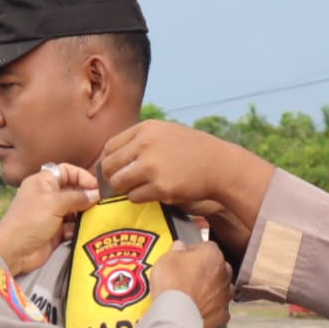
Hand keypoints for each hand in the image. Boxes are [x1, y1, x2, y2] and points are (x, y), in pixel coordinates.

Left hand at [0, 164, 100, 275]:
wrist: (14, 251)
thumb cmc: (30, 221)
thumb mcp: (55, 203)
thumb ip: (78, 197)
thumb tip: (96, 194)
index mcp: (43, 182)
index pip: (66, 171)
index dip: (82, 176)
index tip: (95, 187)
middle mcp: (47, 196)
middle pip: (73, 190)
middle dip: (87, 196)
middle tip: (102, 203)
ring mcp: (52, 215)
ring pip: (75, 210)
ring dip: (85, 213)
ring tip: (97, 217)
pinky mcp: (56, 232)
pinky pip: (72, 227)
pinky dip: (79, 228)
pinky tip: (86, 230)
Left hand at [103, 122, 271, 226]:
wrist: (220, 166)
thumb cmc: (192, 151)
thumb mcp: (165, 133)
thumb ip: (140, 141)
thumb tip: (109, 156)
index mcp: (145, 129)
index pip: (109, 147)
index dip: (108, 161)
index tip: (114, 170)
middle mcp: (145, 145)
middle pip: (109, 166)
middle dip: (112, 178)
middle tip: (123, 184)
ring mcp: (152, 167)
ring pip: (118, 183)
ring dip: (124, 189)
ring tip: (138, 188)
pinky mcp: (161, 188)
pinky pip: (134, 197)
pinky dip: (139, 198)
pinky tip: (153, 193)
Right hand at [151, 241, 232, 327]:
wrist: (175, 316)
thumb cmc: (172, 286)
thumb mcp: (167, 258)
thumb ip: (177, 250)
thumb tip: (179, 247)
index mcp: (212, 256)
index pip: (207, 247)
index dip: (194, 251)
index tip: (184, 257)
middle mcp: (224, 274)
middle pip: (217, 267)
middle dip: (205, 270)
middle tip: (187, 275)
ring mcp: (225, 295)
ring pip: (220, 288)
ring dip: (210, 289)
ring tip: (192, 293)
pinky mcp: (222, 314)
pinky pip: (218, 308)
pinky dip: (210, 308)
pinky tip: (197, 308)